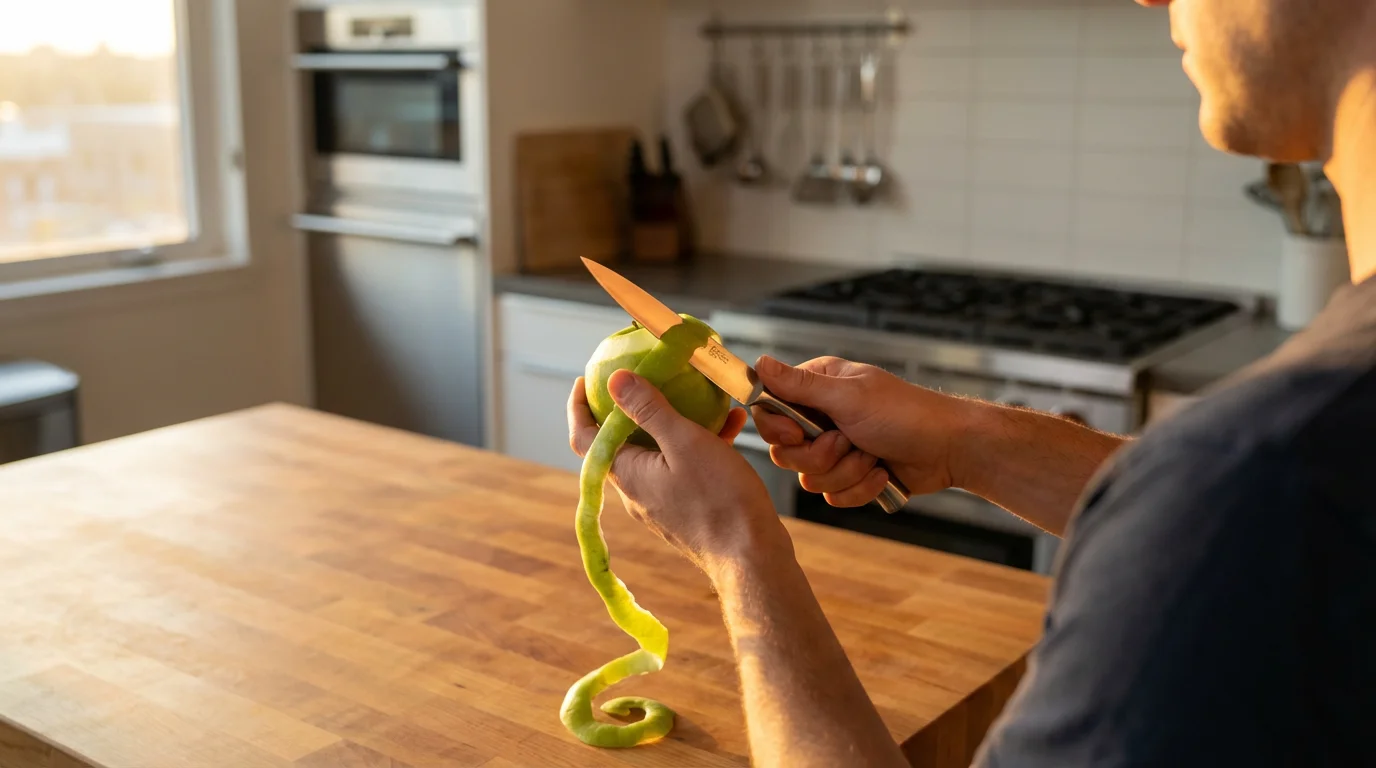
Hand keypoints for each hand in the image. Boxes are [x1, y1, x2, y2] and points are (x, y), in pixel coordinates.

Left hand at [568, 369, 788, 576]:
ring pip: (659, 451)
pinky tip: (731, 423)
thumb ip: (649, 408)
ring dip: (675, 420)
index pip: (585, 438)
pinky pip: (685, 466)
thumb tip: (615, 379)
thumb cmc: (719, 499)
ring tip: (700, 394)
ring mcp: (663, 500)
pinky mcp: (688, 507)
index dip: (580, 407)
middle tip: (644, 377)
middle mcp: (638, 490)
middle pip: (621, 442)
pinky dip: (701, 442)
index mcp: (627, 474)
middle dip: (631, 407)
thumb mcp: (684, 442)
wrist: (753, 556)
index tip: (586, 379)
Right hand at [752, 356, 976, 506]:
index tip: (799, 435)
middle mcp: (822, 417)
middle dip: (820, 456)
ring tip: (873, 457)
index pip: (770, 411)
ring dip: (846, 473)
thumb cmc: (904, 413)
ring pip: (809, 478)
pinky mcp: (851, 476)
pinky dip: (859, 489)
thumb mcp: (848, 396)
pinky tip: (881, 473)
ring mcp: (836, 449)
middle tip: (848, 442)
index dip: (778, 430)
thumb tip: (758, 362)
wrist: (949, 449)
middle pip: (785, 451)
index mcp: (818, 388)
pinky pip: (832, 496)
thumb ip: (800, 386)